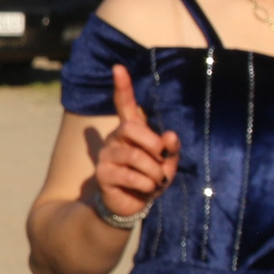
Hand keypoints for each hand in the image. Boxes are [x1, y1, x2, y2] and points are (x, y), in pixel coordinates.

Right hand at [90, 64, 177, 224]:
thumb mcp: (167, 164)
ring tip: (156, 180)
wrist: (133, 205)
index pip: (125, 105)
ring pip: (134, 155)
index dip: (122, 87)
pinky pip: (129, 175)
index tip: (118, 68)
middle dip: (153, 144)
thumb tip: (170, 136)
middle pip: (131, 128)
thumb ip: (170, 150)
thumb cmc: (151, 179)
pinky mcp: (102, 174)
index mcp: (131, 131)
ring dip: (153, 170)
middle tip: (161, 159)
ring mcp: (107, 155)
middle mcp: (115, 139)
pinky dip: (146, 183)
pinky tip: (147, 188)